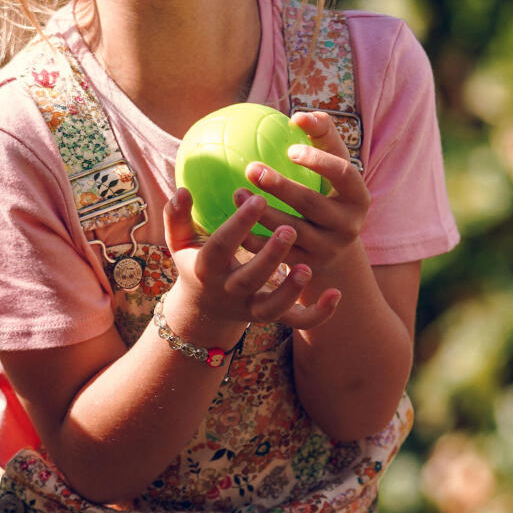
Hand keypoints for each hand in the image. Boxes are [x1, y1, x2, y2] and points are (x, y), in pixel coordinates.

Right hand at [164, 178, 341, 342]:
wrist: (203, 310)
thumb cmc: (196, 263)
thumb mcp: (180, 242)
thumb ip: (177, 217)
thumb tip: (183, 190)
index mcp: (207, 269)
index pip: (222, 246)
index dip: (239, 224)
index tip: (257, 199)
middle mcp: (229, 292)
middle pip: (250, 279)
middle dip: (270, 256)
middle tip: (289, 228)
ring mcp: (250, 309)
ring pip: (273, 308)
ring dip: (291, 291)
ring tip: (307, 268)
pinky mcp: (269, 319)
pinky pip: (296, 322)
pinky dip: (317, 314)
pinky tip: (335, 295)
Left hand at [242, 112, 369, 290]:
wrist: (334, 249)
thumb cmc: (328, 192)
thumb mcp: (333, 166)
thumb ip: (322, 137)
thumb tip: (300, 117)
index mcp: (359, 196)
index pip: (343, 174)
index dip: (319, 161)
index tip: (290, 149)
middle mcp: (348, 225)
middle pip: (312, 204)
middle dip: (281, 186)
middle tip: (251, 168)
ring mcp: (328, 249)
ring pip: (292, 232)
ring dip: (262, 213)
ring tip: (237, 194)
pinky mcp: (307, 268)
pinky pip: (277, 254)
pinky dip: (255, 240)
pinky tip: (234, 225)